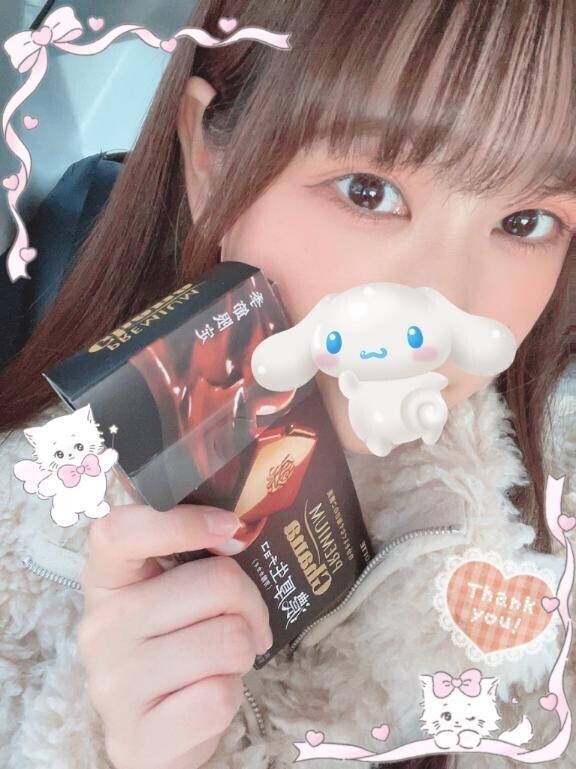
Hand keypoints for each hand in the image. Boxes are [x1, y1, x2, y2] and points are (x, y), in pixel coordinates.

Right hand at [77, 503, 272, 768]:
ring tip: (222, 661)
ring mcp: (113, 685)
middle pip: (215, 583)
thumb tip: (236, 533)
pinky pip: (220, 696)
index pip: (121, 532)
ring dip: (243, 650)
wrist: (158, 732)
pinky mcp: (136, 737)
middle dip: (250, 602)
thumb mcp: (174, 592)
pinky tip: (207, 696)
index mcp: (106, 580)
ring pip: (229, 639)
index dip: (182, 521)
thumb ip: (196, 557)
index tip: (230, 525)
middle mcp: (100, 627)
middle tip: (246, 620)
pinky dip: (231, 695)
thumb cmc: (176, 644)